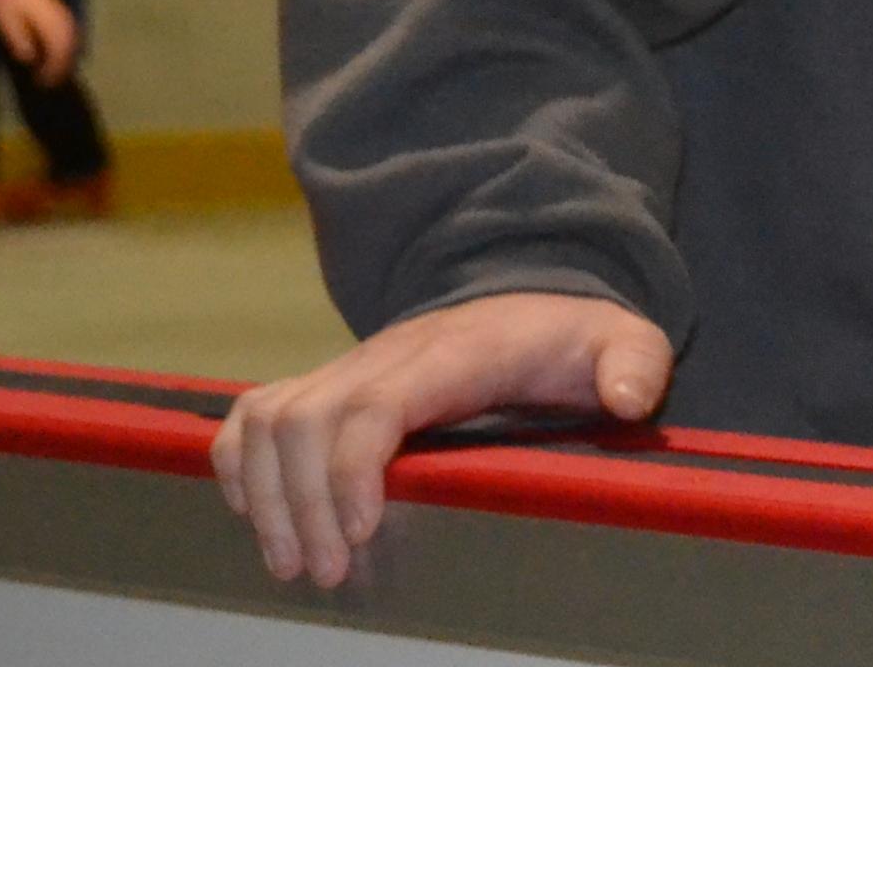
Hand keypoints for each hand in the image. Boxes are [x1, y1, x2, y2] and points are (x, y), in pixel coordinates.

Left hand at [0, 0, 77, 83]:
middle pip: (70, 47)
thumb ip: (17, 39)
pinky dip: (67, 51)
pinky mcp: (64, 17)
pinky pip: (72, 37)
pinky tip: (55, 60)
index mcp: (48, 19)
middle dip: (61, 68)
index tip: (42, 82)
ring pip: (74, 43)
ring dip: (66, 61)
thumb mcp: (6, 22)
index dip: (53, 68)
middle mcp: (61, 18)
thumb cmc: (6, 6)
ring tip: (52, 76)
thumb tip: (29, 58)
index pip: (59, 48)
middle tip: (48, 84)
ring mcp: (65, 16)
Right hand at [213, 293, 674, 589]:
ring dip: (263, 493)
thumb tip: (631, 398)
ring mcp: (348, 370)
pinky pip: (254, 414)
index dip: (351, 470)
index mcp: (452, 353)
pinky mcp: (326, 387)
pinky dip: (238, 464)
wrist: (528, 297)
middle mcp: (385, 357)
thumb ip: (634, 361)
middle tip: (327, 574)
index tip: (360, 536)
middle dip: (300, 502)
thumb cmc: (568, 337)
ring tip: (292, 564)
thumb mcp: (621, 338)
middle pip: (304, 419)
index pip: (376, 404)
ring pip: (267, 417)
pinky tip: (256, 517)